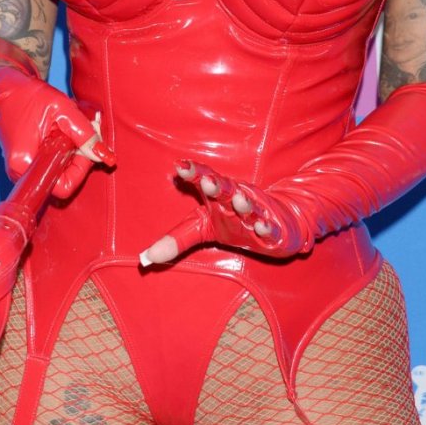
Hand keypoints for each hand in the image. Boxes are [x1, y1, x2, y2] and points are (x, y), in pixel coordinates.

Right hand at [0, 35, 114, 199]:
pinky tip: (59, 133)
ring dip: (70, 153)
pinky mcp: (26, 165)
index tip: (82, 145)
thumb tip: (104, 156)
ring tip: (65, 128)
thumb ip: (84, 133)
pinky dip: (62, 151)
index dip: (79, 168)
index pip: (63, 186)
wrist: (3, 92)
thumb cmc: (28, 97)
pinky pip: (52, 166)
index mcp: (25, 164)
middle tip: (77, 131)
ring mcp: (22, 171)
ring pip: (58, 173)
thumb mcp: (62, 109)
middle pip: (62, 180)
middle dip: (76, 158)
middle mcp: (20, 174)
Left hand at [139, 159, 308, 265]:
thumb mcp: (203, 229)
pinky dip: (267, 228)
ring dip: (245, 203)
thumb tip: (146, 258)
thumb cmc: (235, 221)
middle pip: (227, 190)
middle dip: (218, 185)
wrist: (279, 224)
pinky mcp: (273, 231)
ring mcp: (256, 214)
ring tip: (239, 199)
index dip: (193, 173)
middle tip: (206, 179)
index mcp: (218, 197)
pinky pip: (270, 229)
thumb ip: (176, 239)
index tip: (180, 166)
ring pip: (250, 207)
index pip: (204, 180)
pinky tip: (262, 227)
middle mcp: (237, 200)